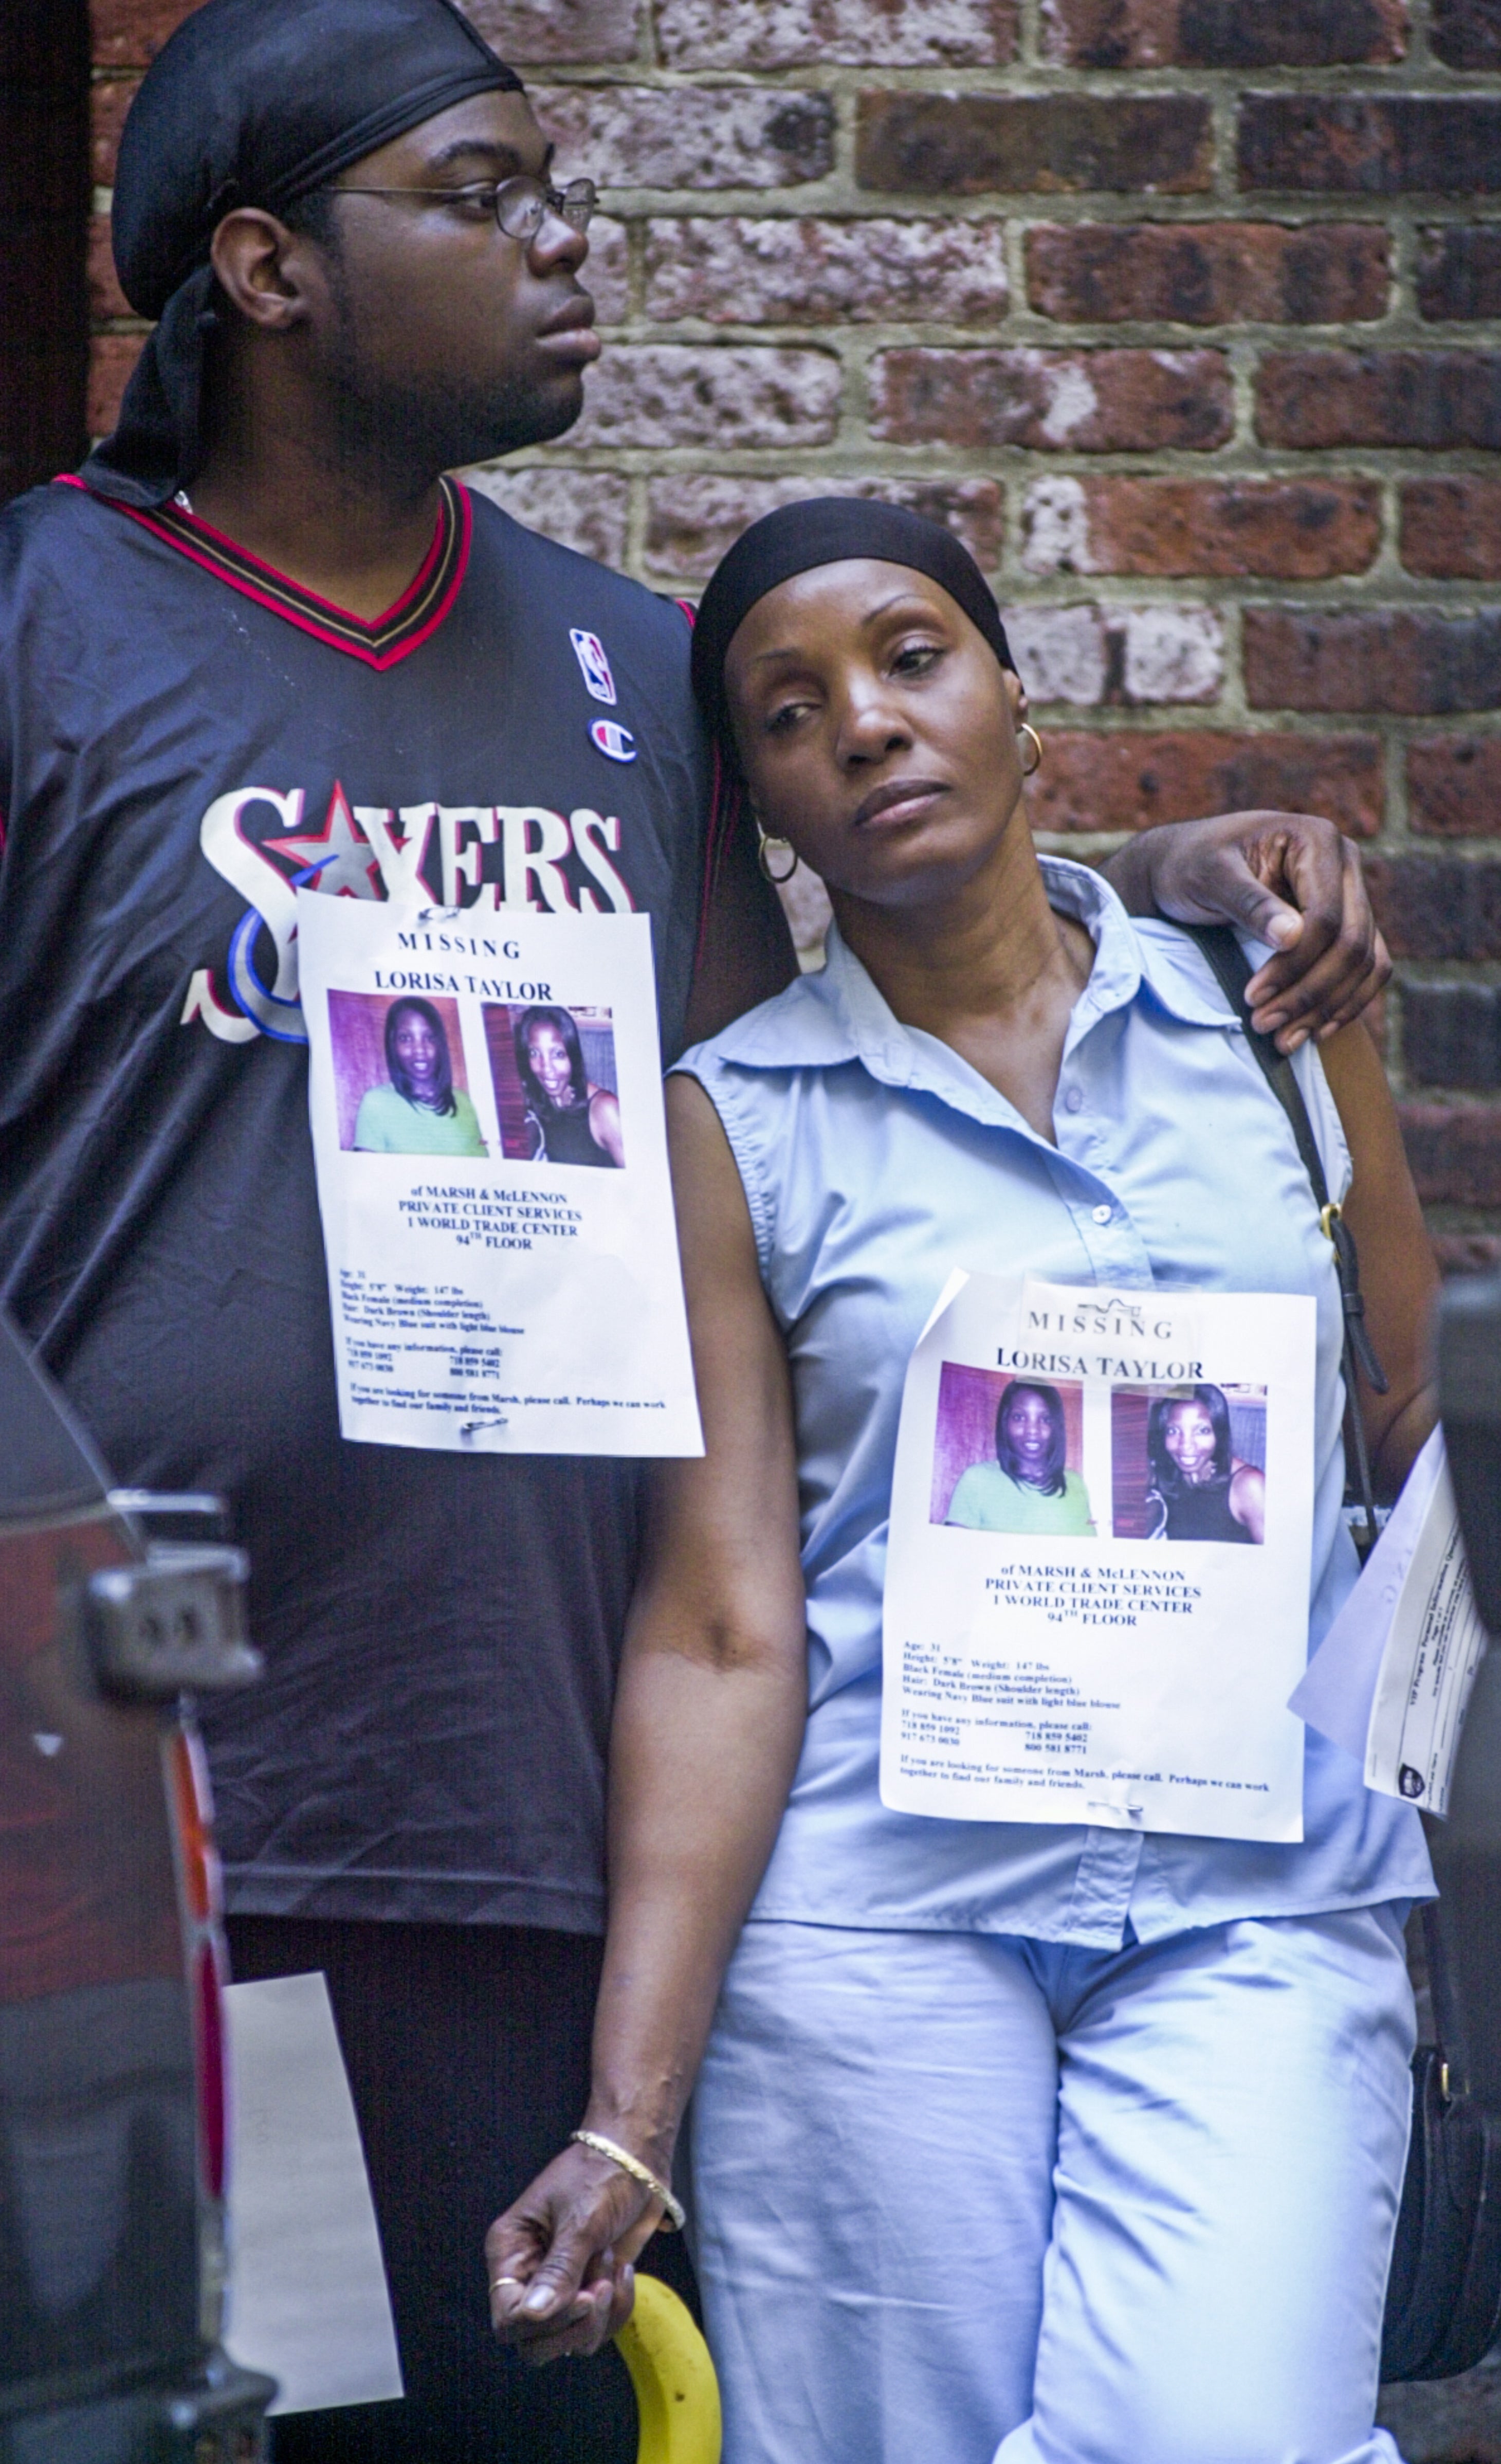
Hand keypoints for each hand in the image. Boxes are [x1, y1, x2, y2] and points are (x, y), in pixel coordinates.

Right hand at [486, 2143, 662, 2363]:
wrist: (636, 2161)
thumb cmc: (600, 2175)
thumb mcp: (580, 2219)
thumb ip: (558, 2271)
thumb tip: (532, 2316)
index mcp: (510, 2252)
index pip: (507, 2318)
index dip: (543, 2323)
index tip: (586, 2298)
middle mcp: (528, 2276)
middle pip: (533, 2342)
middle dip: (573, 2325)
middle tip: (601, 2288)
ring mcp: (559, 2288)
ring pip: (569, 2341)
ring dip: (600, 2313)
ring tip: (609, 2261)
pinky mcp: (589, 2292)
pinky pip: (597, 2330)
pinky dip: (618, 2308)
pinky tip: (624, 2270)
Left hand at [1107, 811, 1389, 1055]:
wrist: (1184, 864)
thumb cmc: (1192, 864)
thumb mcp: (1209, 876)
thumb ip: (1249, 902)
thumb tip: (1293, 937)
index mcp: (1316, 840)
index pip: (1324, 916)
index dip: (1294, 964)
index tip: (1251, 998)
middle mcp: (1345, 863)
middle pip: (1351, 943)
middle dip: (1310, 994)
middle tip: (1264, 1026)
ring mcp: (1352, 893)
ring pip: (1365, 961)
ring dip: (1329, 1008)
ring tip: (1285, 1041)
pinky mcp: (1349, 921)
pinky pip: (1368, 967)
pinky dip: (1347, 1001)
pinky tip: (1316, 1032)